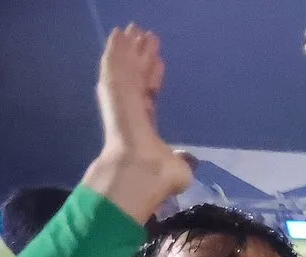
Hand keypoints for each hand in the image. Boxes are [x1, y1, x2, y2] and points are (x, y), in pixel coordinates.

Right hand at [91, 26, 193, 202]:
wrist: (140, 174)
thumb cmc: (158, 177)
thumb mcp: (178, 167)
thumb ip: (182, 159)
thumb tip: (191, 160)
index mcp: (143, 127)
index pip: (147, 95)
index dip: (152, 77)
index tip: (159, 62)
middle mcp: (130, 111)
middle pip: (136, 77)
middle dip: (141, 57)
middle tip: (146, 36)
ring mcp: (120, 100)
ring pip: (124, 67)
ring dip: (129, 49)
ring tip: (134, 29)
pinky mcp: (114, 93)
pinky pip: (115, 66)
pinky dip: (116, 50)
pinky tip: (119, 34)